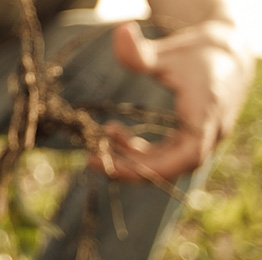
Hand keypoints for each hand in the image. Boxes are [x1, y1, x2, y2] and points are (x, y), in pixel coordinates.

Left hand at [99, 19, 254, 180]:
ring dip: (131, 159)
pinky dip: (139, 152)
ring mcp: (201, 140)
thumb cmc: (198, 53)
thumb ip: (142, 52)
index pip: (186, 156)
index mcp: (207, 112)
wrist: (227, 55)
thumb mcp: (169, 52)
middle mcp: (209, 132)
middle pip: (170, 167)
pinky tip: (114, 134)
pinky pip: (165, 156)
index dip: (151, 167)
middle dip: (130, 168)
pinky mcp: (190, 140)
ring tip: (100, 142)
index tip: (114, 166)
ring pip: (166, 164)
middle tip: (92, 160)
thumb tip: (120, 32)